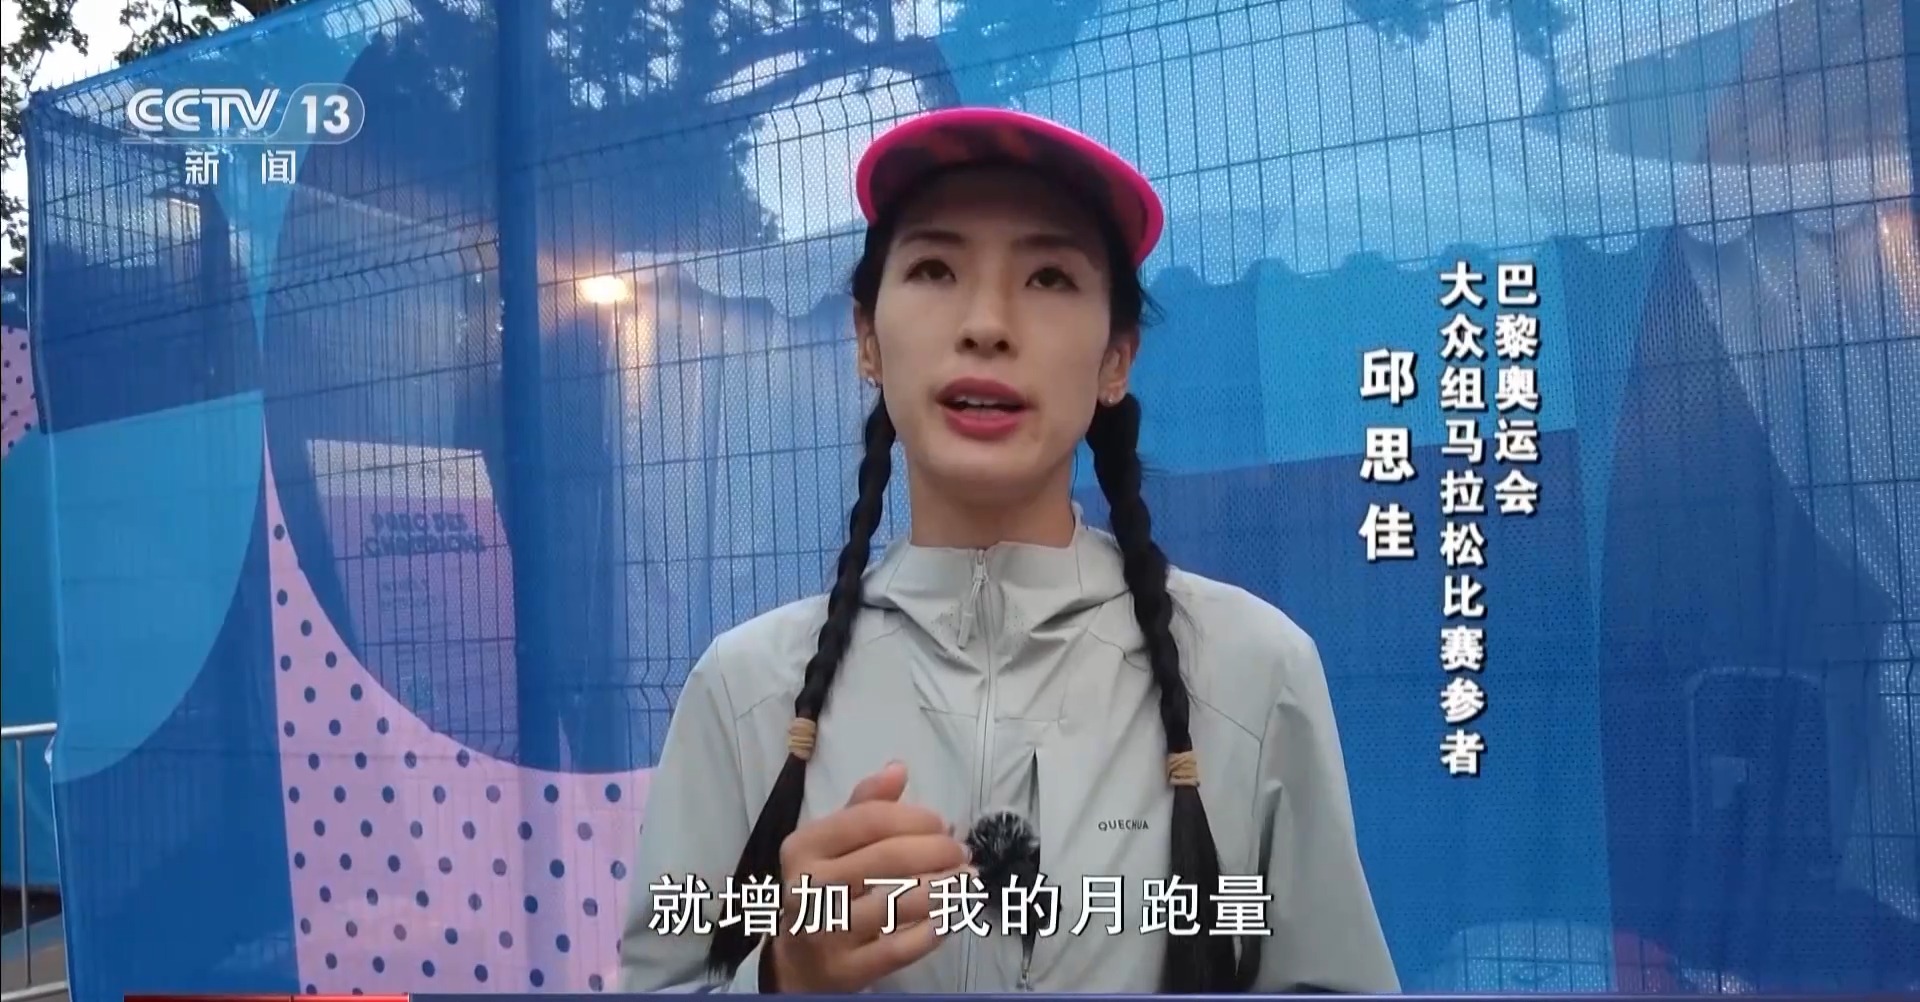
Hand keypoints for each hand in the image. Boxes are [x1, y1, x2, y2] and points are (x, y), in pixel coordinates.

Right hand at [765, 762, 969, 992]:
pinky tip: (949, 918)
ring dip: (945, 888)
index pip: (869, 819)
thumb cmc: (822, 889)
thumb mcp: (830, 844)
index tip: (943, 823)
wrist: (796, 963)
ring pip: (900, 903)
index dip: (915, 818)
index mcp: (804, 847)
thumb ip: (864, 806)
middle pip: (889, 858)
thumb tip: (898, 768)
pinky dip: (933, 930)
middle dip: (938, 851)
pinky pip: (902, 947)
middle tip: (961, 852)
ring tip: (965, 880)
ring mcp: (826, 932)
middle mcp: (809, 888)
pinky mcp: (846, 970)